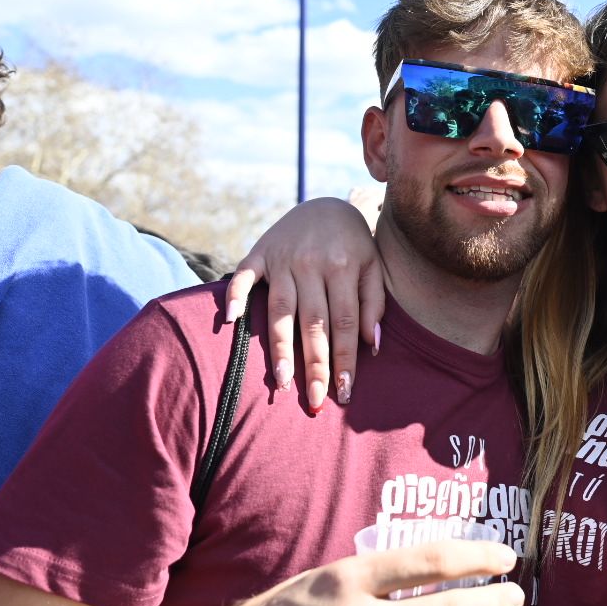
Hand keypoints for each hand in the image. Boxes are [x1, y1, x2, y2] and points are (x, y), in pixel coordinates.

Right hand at [225, 197, 384, 412]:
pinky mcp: (259, 253)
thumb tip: (373, 345)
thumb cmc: (352, 245)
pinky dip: (235, 296)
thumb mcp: (372, 267)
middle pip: (313, 323)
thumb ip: (374, 303)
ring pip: (280, 309)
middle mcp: (312, 264)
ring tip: (282, 380)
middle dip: (314, 364)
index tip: (344, 392)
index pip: (344, 323)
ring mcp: (282, 259)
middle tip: (313, 401)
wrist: (325, 204)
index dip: (344, 359)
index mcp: (343, 267)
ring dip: (279, 346)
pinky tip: (232, 321)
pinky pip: (243, 275)